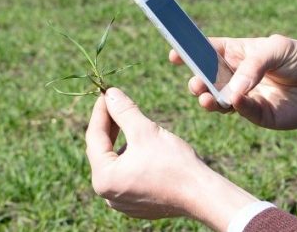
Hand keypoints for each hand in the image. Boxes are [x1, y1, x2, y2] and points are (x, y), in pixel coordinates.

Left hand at [85, 87, 257, 230]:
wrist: (201, 193)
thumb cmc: (174, 163)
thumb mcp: (146, 131)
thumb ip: (124, 111)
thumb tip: (110, 93)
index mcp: (104, 178)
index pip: (94, 137)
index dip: (101, 111)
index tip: (106, 93)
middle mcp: (108, 194)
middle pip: (104, 152)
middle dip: (111, 127)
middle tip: (117, 104)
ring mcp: (123, 202)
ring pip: (117, 164)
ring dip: (123, 143)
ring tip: (135, 125)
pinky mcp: (138, 204)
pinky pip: (128, 176)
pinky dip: (133, 159)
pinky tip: (146, 147)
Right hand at [169, 34, 296, 129]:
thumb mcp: (277, 49)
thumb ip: (253, 65)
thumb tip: (233, 89)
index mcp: (237, 53)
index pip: (207, 51)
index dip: (189, 52)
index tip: (173, 54)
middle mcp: (236, 76)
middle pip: (207, 79)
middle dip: (197, 81)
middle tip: (195, 84)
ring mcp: (245, 97)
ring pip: (218, 100)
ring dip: (209, 99)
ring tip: (205, 98)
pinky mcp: (258, 115)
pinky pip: (242, 112)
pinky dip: (236, 107)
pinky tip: (235, 101)